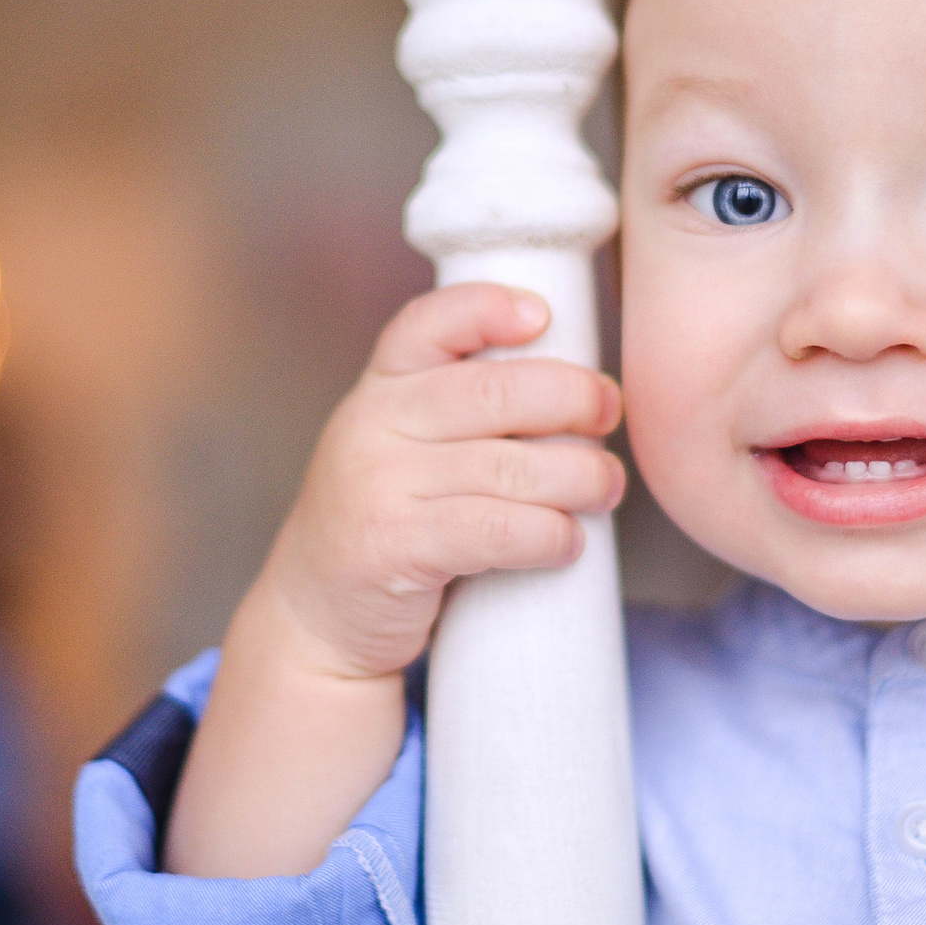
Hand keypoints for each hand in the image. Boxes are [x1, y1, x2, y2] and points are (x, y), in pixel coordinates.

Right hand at [255, 281, 625, 681]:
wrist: (317, 616)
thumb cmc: (388, 521)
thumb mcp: (399, 444)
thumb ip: (456, 407)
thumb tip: (576, 385)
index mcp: (380, 387)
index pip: (431, 323)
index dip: (490, 308)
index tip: (545, 316)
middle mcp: (373, 425)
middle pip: (494, 392)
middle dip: (573, 399)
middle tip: (608, 418)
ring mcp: (379, 485)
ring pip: (510, 466)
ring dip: (580, 477)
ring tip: (606, 488)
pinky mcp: (394, 546)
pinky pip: (496, 529)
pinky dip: (550, 534)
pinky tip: (567, 541)